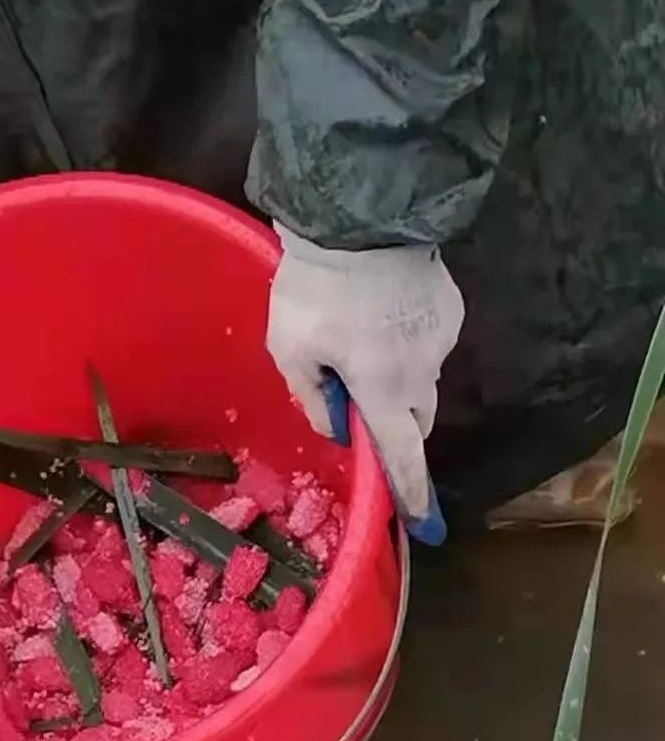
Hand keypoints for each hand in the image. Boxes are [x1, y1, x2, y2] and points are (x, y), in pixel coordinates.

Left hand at [266, 221, 464, 544]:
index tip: (423, 521)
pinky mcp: (449, 307)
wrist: (358, 219)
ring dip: (396, 374)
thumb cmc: (315, 290)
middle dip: (394, 422)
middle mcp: (422, 371)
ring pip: (421, 376)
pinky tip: (379, 310)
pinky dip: (405, 339)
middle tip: (358, 400)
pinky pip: (427, 340)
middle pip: (416, 418)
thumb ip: (311, 394)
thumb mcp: (290, 348)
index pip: (401, 454)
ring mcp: (442, 337)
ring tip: (359, 336)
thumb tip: (334, 424)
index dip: (410, 492)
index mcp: (382, 389)